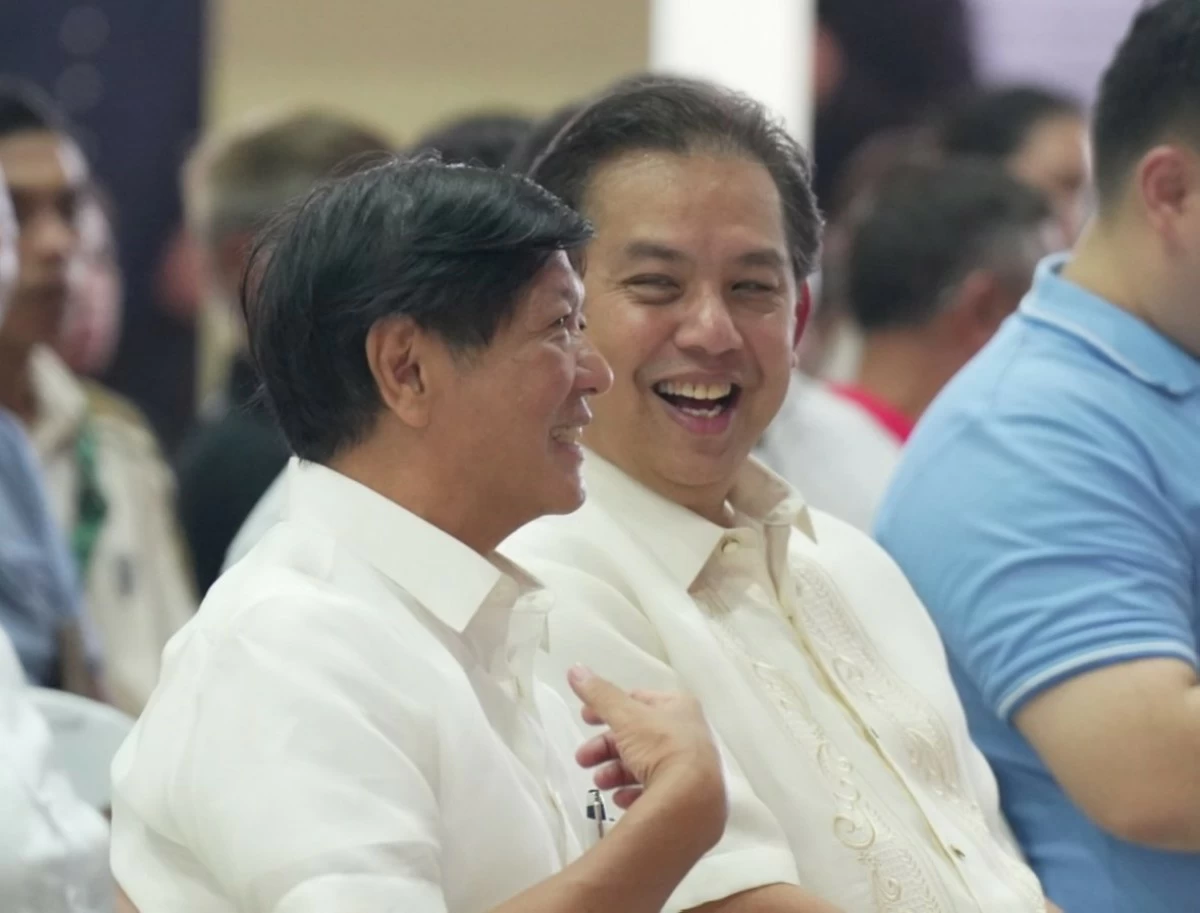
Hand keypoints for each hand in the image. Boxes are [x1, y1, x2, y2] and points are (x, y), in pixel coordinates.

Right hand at [567, 665, 725, 837]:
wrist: (691, 801)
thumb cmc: (661, 747)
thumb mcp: (625, 716)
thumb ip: (599, 694)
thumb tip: (574, 669)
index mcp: (679, 708)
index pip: (638, 702)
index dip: (608, 708)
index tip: (583, 719)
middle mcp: (687, 734)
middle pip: (637, 737)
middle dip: (606, 747)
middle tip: (582, 759)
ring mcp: (689, 768)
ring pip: (643, 765)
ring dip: (615, 772)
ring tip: (600, 783)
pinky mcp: (686, 798)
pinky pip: (654, 792)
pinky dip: (633, 794)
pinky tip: (620, 799)